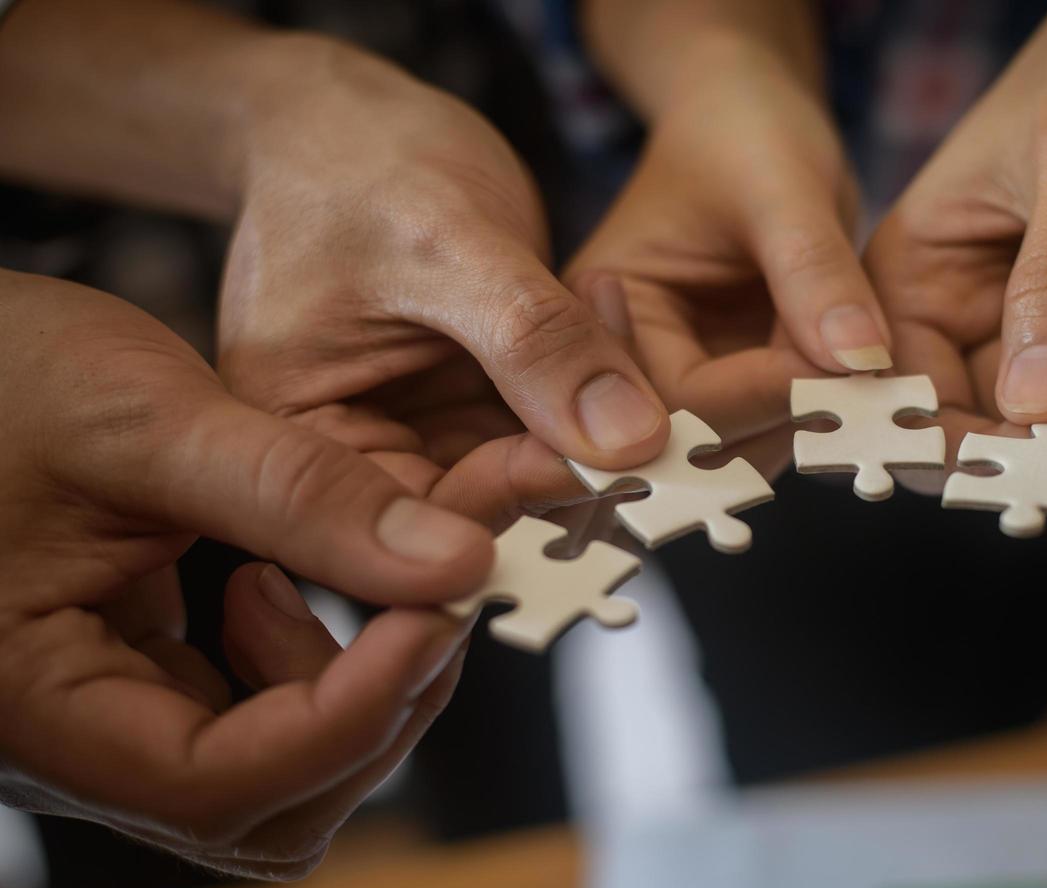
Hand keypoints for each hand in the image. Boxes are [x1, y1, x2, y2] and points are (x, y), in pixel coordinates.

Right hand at [0, 272, 503, 877]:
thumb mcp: (142, 419)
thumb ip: (300, 496)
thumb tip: (459, 563)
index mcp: (28, 701)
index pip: (214, 783)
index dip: (348, 712)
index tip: (436, 610)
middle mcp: (61, 744)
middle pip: (267, 808)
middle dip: (374, 705)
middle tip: (430, 589)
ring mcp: (97, 722)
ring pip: (271, 780)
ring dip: (349, 691)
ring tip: (337, 574)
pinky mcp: (128, 681)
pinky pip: (244, 724)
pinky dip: (308, 669)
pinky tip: (278, 579)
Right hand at [218, 37, 668, 518]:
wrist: (350, 113)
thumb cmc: (357, 158)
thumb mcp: (449, 243)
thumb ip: (535, 345)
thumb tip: (628, 444)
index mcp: (303, 441)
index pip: (412, 519)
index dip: (508, 497)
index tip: (596, 455)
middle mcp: (363, 459)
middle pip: (485, 512)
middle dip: (573, 461)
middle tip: (647, 404)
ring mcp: (430, 434)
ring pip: (537, 470)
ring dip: (598, 411)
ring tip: (609, 308)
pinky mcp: (483, 407)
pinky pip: (558, 422)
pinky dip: (597, 376)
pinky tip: (605, 302)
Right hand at [564, 36, 891, 468]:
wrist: (749, 117)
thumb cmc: (744, 129)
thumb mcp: (781, 182)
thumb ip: (813, 270)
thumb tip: (860, 360)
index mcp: (601, 308)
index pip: (677, 392)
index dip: (765, 393)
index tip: (847, 372)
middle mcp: (622, 363)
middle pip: (703, 440)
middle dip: (791, 421)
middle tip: (879, 400)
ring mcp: (677, 383)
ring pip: (745, 447)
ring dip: (813, 428)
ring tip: (881, 394)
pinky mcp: (728, 389)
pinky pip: (774, 427)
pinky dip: (823, 417)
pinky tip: (871, 394)